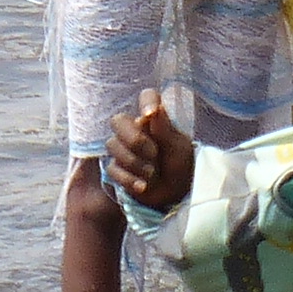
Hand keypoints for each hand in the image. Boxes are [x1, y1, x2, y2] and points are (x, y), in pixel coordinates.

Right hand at [100, 89, 194, 210]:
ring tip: (153, 175)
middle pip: (118, 121)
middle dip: (135, 140)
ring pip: (113, 145)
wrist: (176, 195)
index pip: (147, 96)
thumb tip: (155, 108)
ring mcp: (124, 149)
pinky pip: (112, 168)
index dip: (147, 101)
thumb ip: (164, 128)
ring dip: (135, 163)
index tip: (150, 115)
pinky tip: (143, 186)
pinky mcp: (117, 168)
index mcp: (154, 120)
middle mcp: (136, 130)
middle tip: (154, 154)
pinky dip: (129, 179)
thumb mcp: (178, 148)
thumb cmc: (180, 166)